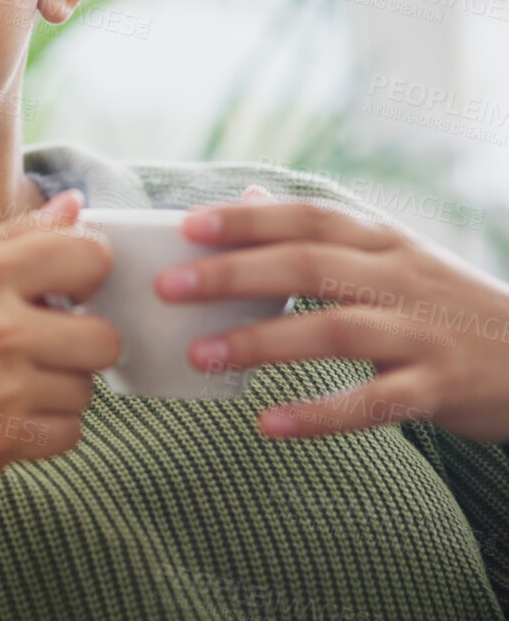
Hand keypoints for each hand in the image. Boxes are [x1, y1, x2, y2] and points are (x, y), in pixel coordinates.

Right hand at [0, 189, 119, 501]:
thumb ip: (8, 237)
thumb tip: (76, 205)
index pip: (90, 257)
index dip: (84, 275)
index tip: (63, 290)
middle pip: (104, 337)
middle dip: (79, 344)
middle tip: (36, 347)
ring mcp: (3, 389)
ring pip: (86, 390)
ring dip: (56, 390)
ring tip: (4, 385)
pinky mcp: (4, 442)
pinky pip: (69, 434)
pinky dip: (43, 431)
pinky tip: (0, 417)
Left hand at [158, 185, 508, 441]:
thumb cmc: (449, 307)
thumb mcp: (396, 257)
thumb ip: (324, 234)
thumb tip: (248, 198)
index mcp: (386, 243)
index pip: (311, 219)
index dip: (250, 218)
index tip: (189, 224)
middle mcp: (401, 279)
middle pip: (310, 265)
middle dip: (234, 273)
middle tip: (170, 287)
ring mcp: (421, 333)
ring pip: (334, 329)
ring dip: (262, 341)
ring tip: (200, 354)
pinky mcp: (438, 388)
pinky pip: (372, 402)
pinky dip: (319, 413)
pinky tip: (269, 423)